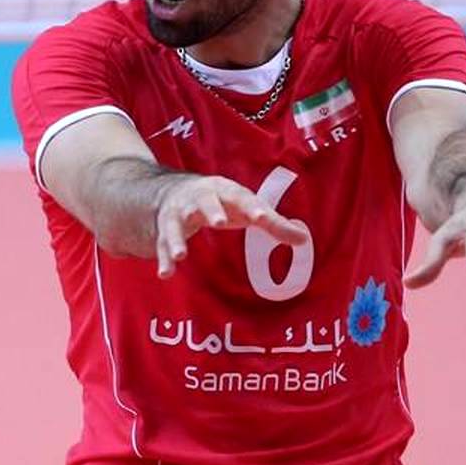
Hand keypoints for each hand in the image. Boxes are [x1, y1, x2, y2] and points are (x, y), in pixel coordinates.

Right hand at [153, 175, 308, 278]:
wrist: (174, 190)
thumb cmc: (221, 201)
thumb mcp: (245, 207)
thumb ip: (273, 224)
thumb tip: (304, 239)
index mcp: (224, 190)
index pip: (241, 197)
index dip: (252, 207)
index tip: (262, 218)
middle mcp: (199, 198)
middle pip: (205, 202)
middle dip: (212, 210)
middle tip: (219, 222)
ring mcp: (179, 213)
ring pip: (176, 225)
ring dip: (177, 239)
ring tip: (181, 255)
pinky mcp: (165, 229)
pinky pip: (162, 244)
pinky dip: (163, 259)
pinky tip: (166, 274)